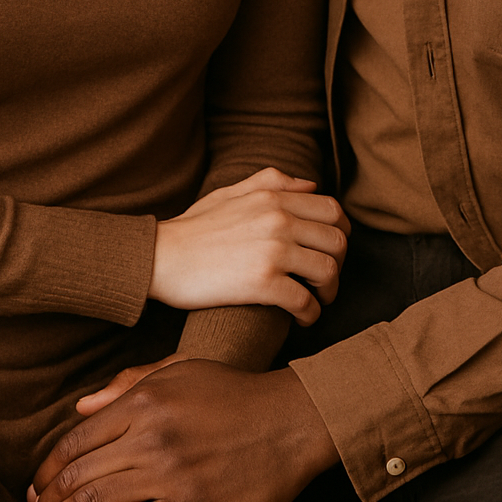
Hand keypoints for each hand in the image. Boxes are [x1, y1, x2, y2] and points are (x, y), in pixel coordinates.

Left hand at [28, 361, 338, 501]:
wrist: (289, 420)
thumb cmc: (234, 393)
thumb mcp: (179, 372)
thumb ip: (129, 385)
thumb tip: (81, 406)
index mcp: (143, 399)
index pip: (77, 438)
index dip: (49, 467)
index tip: (37, 486)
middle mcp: (148, 434)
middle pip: (79, 474)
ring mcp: (168, 472)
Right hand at [148, 168, 348, 324]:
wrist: (160, 257)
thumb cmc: (193, 228)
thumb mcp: (230, 192)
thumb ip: (271, 182)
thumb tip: (310, 183)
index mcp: (273, 197)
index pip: (332, 210)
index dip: (341, 233)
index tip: (332, 251)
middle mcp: (279, 219)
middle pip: (338, 241)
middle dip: (339, 265)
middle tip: (324, 281)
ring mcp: (272, 250)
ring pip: (328, 271)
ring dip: (328, 293)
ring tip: (315, 301)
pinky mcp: (262, 283)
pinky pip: (305, 302)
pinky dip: (310, 315)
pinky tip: (300, 319)